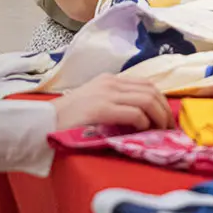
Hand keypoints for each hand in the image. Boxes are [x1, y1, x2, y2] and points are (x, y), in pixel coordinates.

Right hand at [52, 73, 171, 131]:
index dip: (162, 101)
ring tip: (161, 132)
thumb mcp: (95, 103)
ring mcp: (106, 94)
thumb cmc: (67, 119)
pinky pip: (135, 113)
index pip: (146, 84)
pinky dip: (144, 123)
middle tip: (169, 129)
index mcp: (110, 80)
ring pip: (148, 100)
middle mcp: (110, 82)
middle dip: (165, 110)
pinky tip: (143, 132)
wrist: (43, 123)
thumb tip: (142, 116)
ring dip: (159, 117)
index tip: (166, 119)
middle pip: (152, 90)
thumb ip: (115, 103)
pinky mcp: (102, 108)